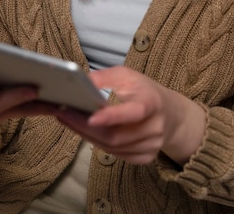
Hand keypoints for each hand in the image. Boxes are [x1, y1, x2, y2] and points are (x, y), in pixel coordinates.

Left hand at [56, 65, 205, 165]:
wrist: (170, 114)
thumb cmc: (144, 91)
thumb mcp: (127, 75)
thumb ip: (105, 77)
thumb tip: (81, 82)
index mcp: (152, 102)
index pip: (134, 113)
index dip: (113, 116)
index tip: (91, 116)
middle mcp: (155, 128)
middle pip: (116, 136)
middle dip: (86, 127)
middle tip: (64, 114)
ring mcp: (151, 146)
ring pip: (112, 148)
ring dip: (87, 135)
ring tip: (69, 120)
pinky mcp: (145, 158)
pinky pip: (115, 155)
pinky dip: (97, 143)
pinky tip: (85, 131)